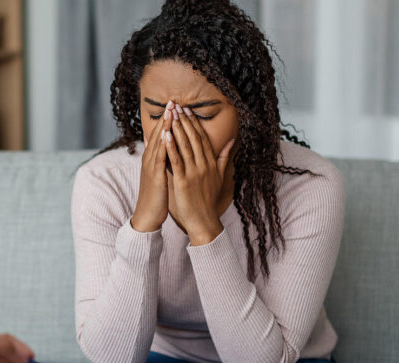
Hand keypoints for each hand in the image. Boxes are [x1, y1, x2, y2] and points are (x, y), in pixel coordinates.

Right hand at [130, 101, 174, 231]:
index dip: (166, 119)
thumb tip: (166, 149)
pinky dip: (163, 144)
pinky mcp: (154, 176)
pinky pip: (159, 157)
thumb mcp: (159, 175)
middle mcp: (149, 160)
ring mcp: (151, 167)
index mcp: (152, 159)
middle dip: (166, 117)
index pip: (160, 135)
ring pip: (158, 142)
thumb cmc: (156, 196)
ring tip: (171, 111)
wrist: (147, 216)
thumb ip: (162, 160)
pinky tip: (167, 134)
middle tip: (173, 101)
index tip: (174, 105)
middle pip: (157, 134)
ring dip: (164, 125)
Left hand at [163, 103, 235, 245]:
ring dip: (178, 128)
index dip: (194, 123)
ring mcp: (194, 172)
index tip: (188, 110)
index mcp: (211, 163)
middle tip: (178, 105)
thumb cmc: (208, 199)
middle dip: (185, 121)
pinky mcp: (183, 181)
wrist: (204, 220)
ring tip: (172, 114)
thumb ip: (225, 158)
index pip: (202, 138)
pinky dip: (171, 147)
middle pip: (194, 138)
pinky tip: (166, 135)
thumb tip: (232, 141)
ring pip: (185, 146)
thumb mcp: (220, 177)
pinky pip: (176, 161)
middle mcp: (204, 165)